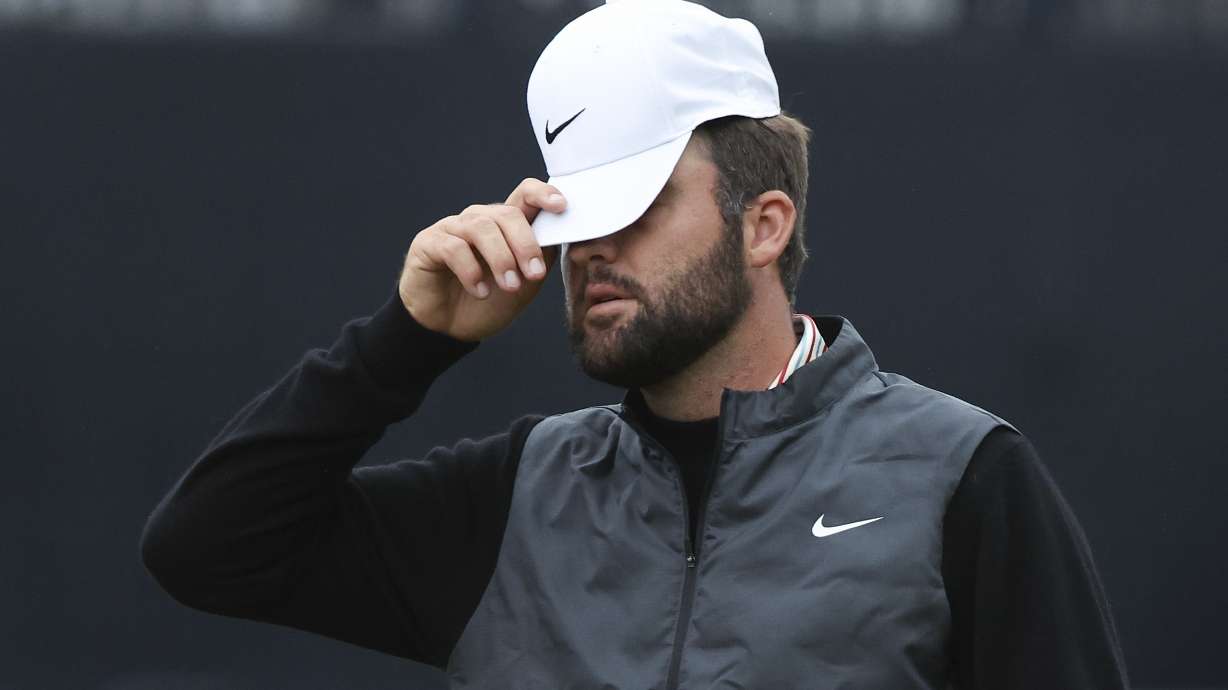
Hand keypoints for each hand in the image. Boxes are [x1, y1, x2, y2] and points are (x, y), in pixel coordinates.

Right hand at [398, 178, 564, 341]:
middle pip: (507, 213)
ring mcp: (451, 228)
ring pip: (481, 228)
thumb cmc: (488, 302)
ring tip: (510, 286)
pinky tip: (480, 291)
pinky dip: (471, 271)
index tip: (561, 206)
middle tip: (534, 274)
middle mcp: (478, 220)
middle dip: (525, 244)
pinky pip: (453, 247)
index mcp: (504, 225)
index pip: (524, 194)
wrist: (449, 328)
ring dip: (501, 259)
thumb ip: (541, 257)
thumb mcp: (524, 282)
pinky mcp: (428, 243)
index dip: (543, 194)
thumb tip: (560, 235)